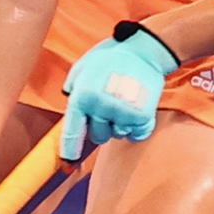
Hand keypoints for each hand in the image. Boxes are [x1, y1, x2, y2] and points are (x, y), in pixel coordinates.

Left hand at [60, 21, 179, 160]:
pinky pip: (137, 134)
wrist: (145, 50)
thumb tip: (68, 99)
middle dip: (104, 126)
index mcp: (82, 96)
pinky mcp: (141, 115)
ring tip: (126, 101)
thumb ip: (73, 84)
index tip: (69, 163)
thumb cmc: (112, 56)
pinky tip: (138, 110)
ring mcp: (121, 112)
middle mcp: (99, 107)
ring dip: (122, 123)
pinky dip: (138, 127)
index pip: (72, 131)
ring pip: (119, 134)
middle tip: (112, 106)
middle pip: (98, 136)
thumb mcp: (84, 64)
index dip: (70, 150)